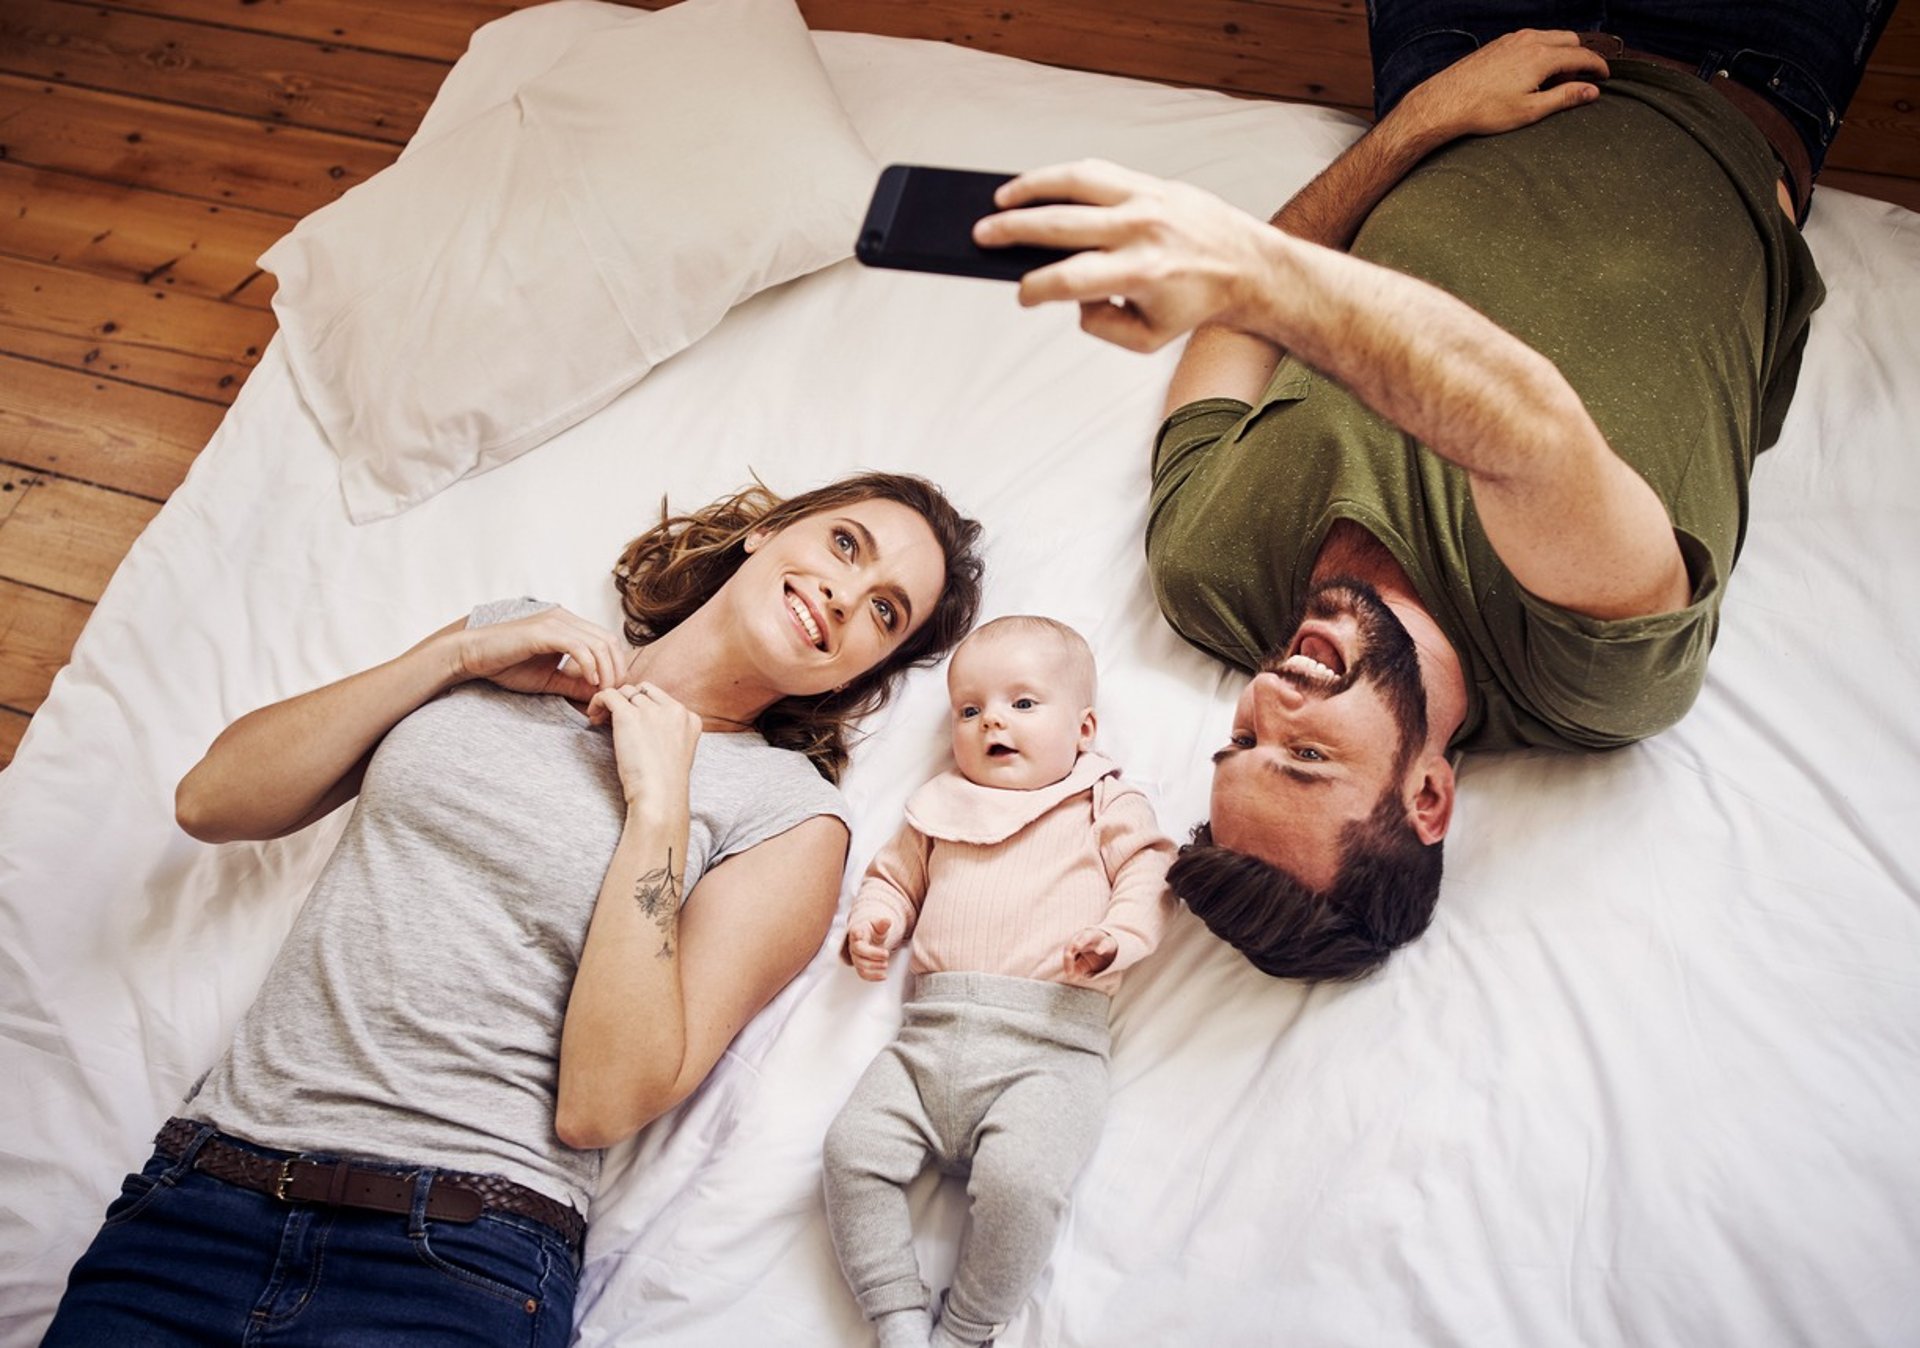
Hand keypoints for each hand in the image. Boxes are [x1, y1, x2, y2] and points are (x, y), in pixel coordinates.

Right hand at [454, 607, 634, 701]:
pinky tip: (589, 681)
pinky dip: (589, 665)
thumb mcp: (549, 679)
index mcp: (568, 626)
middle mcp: (565, 619)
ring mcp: (555, 622)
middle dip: (616, 670)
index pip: (607, 641)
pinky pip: (579, 647)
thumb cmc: (507, 666)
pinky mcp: (544, 631)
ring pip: (598, 643)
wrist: (474, 656)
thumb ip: (574, 683)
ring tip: (601, 691)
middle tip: (612, 694)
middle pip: (609, 641)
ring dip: (606, 670)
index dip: (617, 666)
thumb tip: (600, 694)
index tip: (612, 691)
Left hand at [587, 681, 701, 812]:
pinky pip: (609, 694)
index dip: (643, 707)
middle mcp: (674, 710)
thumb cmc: (665, 784)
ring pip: (625, 692)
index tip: (632, 723)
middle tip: (613, 720)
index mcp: (690, 718)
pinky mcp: (629, 716)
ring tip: (601, 720)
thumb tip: (644, 725)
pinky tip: (593, 715)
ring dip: (612, 704)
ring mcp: (652, 711)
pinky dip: (598, 701)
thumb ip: (669, 732)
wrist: (659, 796)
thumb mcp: (679, 753)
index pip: (662, 698)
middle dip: (627, 702)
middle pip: (643, 692)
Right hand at [845, 916, 896, 981]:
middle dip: (873, 955)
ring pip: (860, 966)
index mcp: (857, 932)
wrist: (869, 938)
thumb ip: (882, 924)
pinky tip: (883, 975)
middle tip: (886, 954)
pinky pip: (863, 974)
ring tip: (885, 964)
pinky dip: (874, 977)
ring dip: (874, 968)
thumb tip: (887, 921)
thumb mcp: (878, 924)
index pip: (854, 933)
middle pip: (859, 952)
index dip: (856, 934)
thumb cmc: (872, 930)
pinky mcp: (860, 966)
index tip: (858, 934)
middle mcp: (854, 945)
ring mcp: (856, 957)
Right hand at [975, 159, 1278, 353]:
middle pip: (1063, 224)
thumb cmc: (1192, 304)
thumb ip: (1102, 326)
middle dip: (1014, 230)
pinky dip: (1062, 177)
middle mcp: (1141, 230)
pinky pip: (1097, 172)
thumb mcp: (1148, 340)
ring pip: (1076, 182)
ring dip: (1031, 188)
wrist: (1246, 265)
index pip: (1073, 279)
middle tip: (980, 235)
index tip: (1021, 295)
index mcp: (1141, 273)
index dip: (1037, 288)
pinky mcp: (1150, 183)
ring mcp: (1145, 199)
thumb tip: (1073, 297)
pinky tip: (1038, 186)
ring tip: (1000, 199)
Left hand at [1063, 927, 1117, 978]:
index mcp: (1076, 943)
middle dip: (1070, 946)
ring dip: (1082, 940)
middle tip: (1067, 954)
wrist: (1111, 947)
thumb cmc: (1093, 956)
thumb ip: (1075, 970)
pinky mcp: (1108, 942)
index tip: (1069, 973)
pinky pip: (1105, 943)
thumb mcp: (1083, 965)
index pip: (1068, 950)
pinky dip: (1102, 947)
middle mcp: (1084, 938)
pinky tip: (1098, 952)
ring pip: (1087, 936)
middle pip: (1074, 940)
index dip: (1067, 961)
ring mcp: (1096, 938)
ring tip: (1076, 946)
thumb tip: (1069, 976)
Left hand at [1391, 29, 1608, 145]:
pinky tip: (1533, 73)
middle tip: (1580, 81)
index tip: (1606, 77)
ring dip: (1561, 52)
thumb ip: (1565, 98)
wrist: (1445, 102)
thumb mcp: (1530, 110)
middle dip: (1581, 57)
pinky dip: (1542, 50)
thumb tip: (1592, 91)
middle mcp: (1530, 40)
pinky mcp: (1499, 43)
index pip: (1582, 56)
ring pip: (1550, 37)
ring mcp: (1513, 39)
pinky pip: (1531, 39)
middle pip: (1570, 40)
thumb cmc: (1485, 110)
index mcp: (1542, 56)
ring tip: (1555, 81)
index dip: (1598, 67)